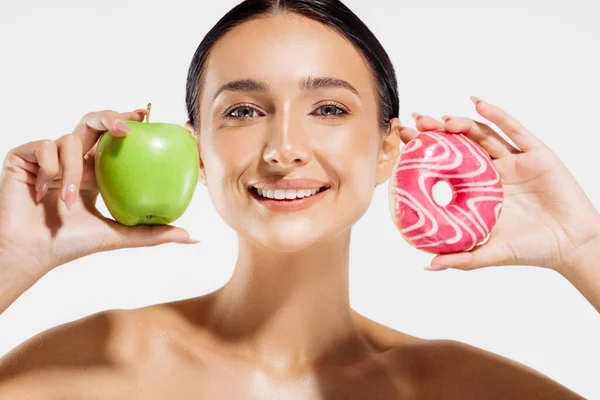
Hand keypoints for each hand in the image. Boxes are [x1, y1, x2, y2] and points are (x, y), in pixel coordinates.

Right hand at [0, 109, 197, 276]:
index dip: (127, 121)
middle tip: (126, 128)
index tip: (147, 116)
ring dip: (72, 171)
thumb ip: (154, 233)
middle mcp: (73, 159)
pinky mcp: (24, 157)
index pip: (112, 138)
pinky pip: (43, 147)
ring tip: (69, 201)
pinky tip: (42, 193)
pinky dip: (49, 170)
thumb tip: (194, 238)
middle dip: (109, 117)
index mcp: (94, 171)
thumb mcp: (119, 235)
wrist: (32, 252)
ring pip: (68, 140)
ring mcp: (48, 157)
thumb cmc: (71, 244)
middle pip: (92, 122)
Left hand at [398, 97, 599, 272]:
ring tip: (442, 119)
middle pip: (460, 145)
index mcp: (478, 191)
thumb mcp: (491, 254)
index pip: (446, 166)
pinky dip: (497, 115)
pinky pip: (515, 131)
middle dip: (437, 132)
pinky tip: (478, 103)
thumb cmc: (531, 249)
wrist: (572, 246)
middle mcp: (492, 172)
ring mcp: (513, 161)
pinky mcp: (536, 154)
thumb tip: (428, 265)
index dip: (426, 153)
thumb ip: (461, 259)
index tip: (404, 142)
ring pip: (483, 135)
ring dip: (461, 124)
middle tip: (416, 123)